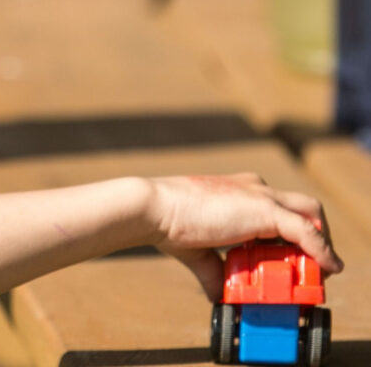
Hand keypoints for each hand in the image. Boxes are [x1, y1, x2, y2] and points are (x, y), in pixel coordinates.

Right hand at [147, 173, 343, 301]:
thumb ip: (214, 270)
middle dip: (314, 234)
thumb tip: (218, 295)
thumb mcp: (198, 251)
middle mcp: (255, 187)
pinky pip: (307, 231)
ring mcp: (262, 196)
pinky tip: (327, 267)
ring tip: (319, 270)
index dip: (290, 235)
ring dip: (320, 243)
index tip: (291, 258)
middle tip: (312, 264)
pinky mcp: (266, 210)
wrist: (155, 208)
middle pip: (303, 207)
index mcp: (239, 191)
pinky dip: (321, 250)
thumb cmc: (168, 223)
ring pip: (311, 214)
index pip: (278, 208)